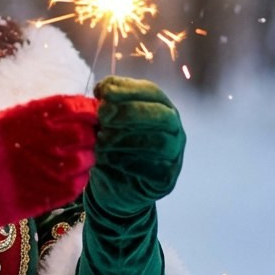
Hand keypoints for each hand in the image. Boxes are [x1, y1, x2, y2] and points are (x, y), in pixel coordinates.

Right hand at [0, 94, 98, 239]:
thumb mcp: (0, 122)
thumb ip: (35, 114)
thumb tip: (71, 108)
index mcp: (27, 118)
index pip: (74, 106)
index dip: (88, 108)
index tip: (90, 112)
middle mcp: (43, 141)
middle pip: (86, 132)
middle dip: (88, 133)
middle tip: (82, 137)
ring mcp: (51, 170)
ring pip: (88, 158)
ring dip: (83, 156)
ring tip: (69, 158)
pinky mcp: (54, 194)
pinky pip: (81, 181)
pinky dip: (78, 177)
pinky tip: (62, 175)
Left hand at [89, 76, 184, 212]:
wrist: (113, 185)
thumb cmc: (111, 146)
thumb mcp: (105, 122)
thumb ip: (106, 105)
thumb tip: (101, 89)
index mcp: (159, 107)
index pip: (151, 91)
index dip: (127, 89)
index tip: (102, 92)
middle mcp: (172, 128)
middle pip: (162, 114)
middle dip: (130, 111)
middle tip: (103, 116)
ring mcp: (173, 154)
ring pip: (160, 142)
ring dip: (127, 139)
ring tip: (102, 141)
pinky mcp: (166, 178)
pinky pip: (154, 169)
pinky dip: (129, 162)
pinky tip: (109, 160)